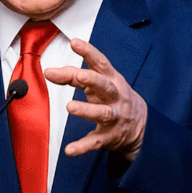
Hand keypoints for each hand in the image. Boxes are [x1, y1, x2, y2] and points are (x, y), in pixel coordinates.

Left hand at [44, 38, 146, 160]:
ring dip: (86, 110)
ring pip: (102, 113)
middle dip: (93, 80)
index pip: (100, 63)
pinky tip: (70, 150)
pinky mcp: (109, 136)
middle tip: (79, 75)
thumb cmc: (113, 97)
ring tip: (70, 106)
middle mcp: (115, 97)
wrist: (140, 125)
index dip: (88, 52)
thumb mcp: (98, 82)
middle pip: (105, 86)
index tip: (74, 42)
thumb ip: (73, 75)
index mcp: (112, 79)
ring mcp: (113, 117)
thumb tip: (51, 71)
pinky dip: (82, 146)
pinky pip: (95, 142)